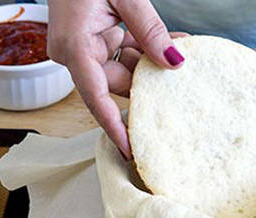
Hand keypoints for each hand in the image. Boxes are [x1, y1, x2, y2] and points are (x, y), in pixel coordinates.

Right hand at [47, 0, 184, 158]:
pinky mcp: (93, 38)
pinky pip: (122, 52)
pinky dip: (144, 48)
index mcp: (74, 46)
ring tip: (181, 54)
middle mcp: (74, 52)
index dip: (114, 127)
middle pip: (115, 84)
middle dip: (147, 84)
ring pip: (122, 69)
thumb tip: (175, 62)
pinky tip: (171, 43)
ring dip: (151, 63)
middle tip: (179, 86)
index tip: (131, 150)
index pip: (96, 97)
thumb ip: (150, 30)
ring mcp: (83, 46)